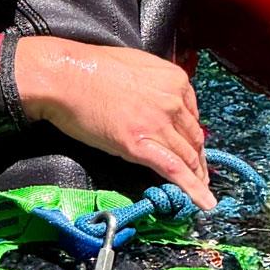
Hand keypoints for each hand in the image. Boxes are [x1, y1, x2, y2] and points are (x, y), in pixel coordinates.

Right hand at [14, 37, 214, 208]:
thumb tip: (157, 102)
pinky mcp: (139, 144)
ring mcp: (158, 123)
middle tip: (200, 175)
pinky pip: (174, 170)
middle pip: (194, 138)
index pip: (193, 115)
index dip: (193, 136)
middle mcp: (172, 101)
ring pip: (188, 157)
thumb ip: (156, 85)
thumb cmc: (92, 69)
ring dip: (198, 178)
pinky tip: (204, 202)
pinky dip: (192, 189)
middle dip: (198, 160)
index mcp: (174, 79)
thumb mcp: (136, 66)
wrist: (65, 76)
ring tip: (203, 193)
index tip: (194, 148)